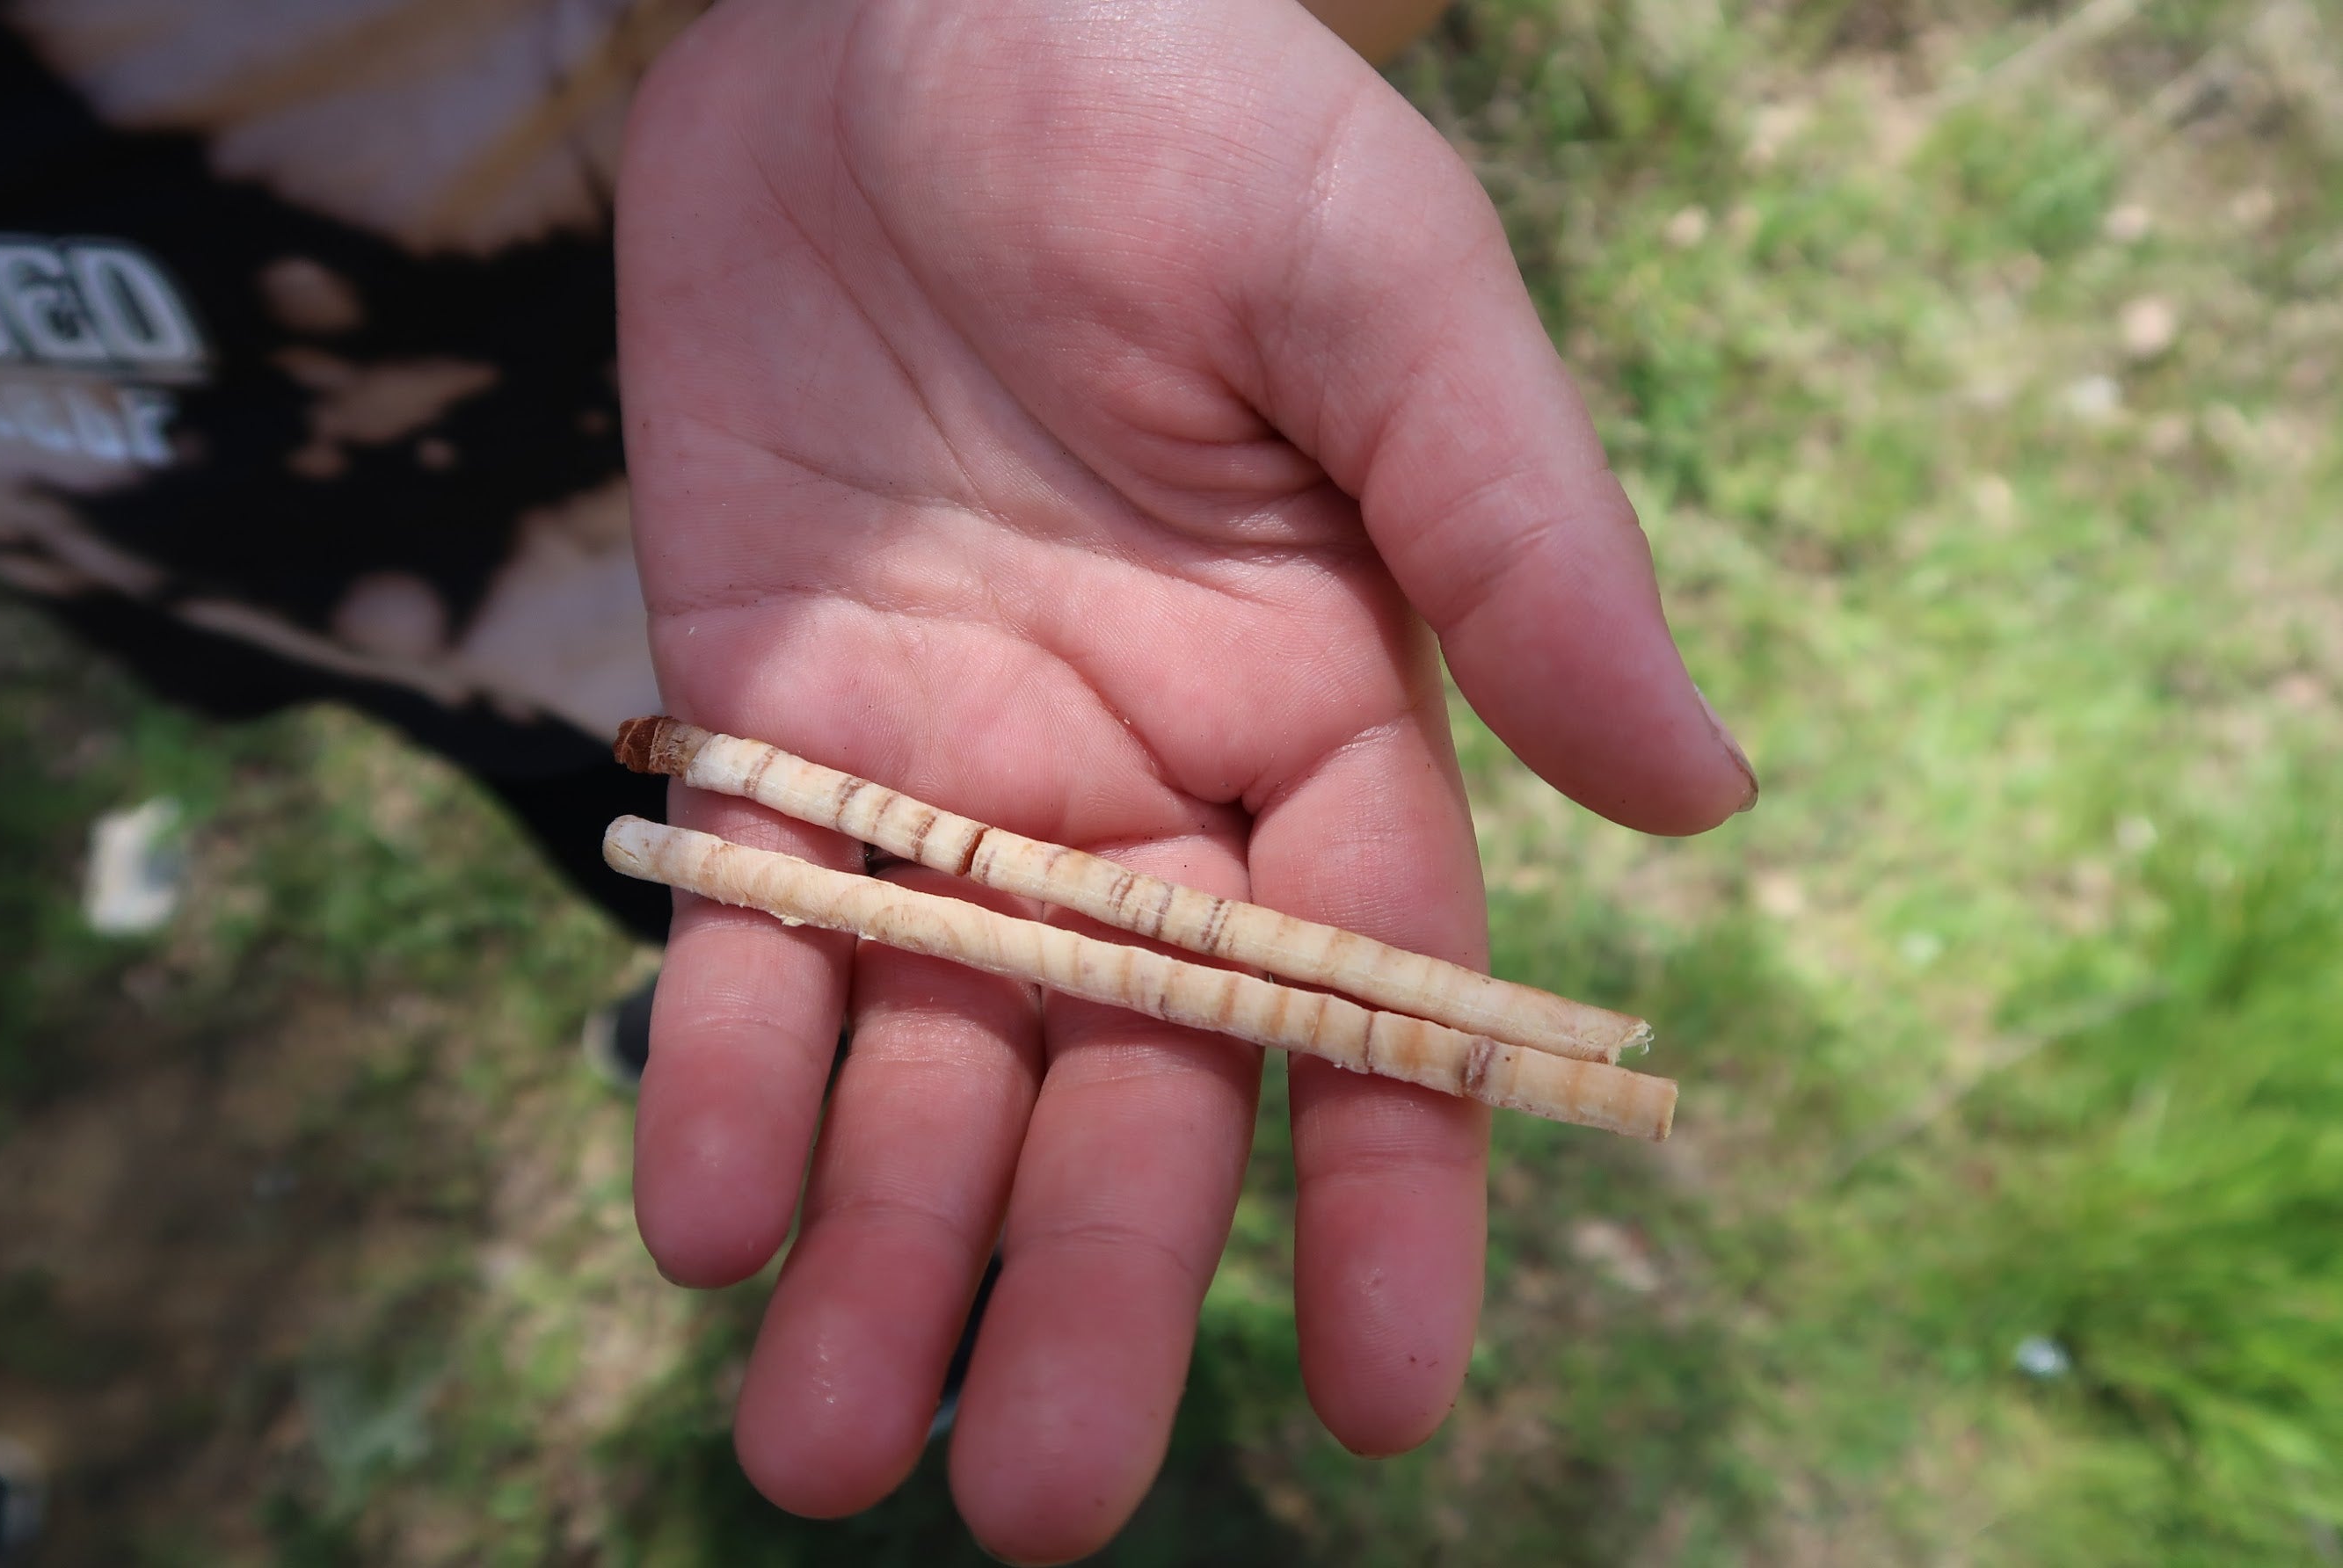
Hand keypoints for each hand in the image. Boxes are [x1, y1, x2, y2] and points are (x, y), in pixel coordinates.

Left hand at [614, 0, 1755, 1558]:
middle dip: (1091, 1290)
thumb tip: (1701, 793)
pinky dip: (715, 1065)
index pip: (1370, 1002)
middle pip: (1130, 1084)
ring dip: (877, 1250)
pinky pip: (737, 932)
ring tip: (817, 1447)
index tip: (1387, 1405)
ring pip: (924, 1058)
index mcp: (1318, 712)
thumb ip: (1518, 538)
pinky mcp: (760, 715)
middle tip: (1035, 1509)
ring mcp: (942, 771)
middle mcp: (1137, 784)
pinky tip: (695, 1215)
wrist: (902, 0)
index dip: (1389, 1202)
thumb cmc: (1178, 106)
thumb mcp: (1379, 294)